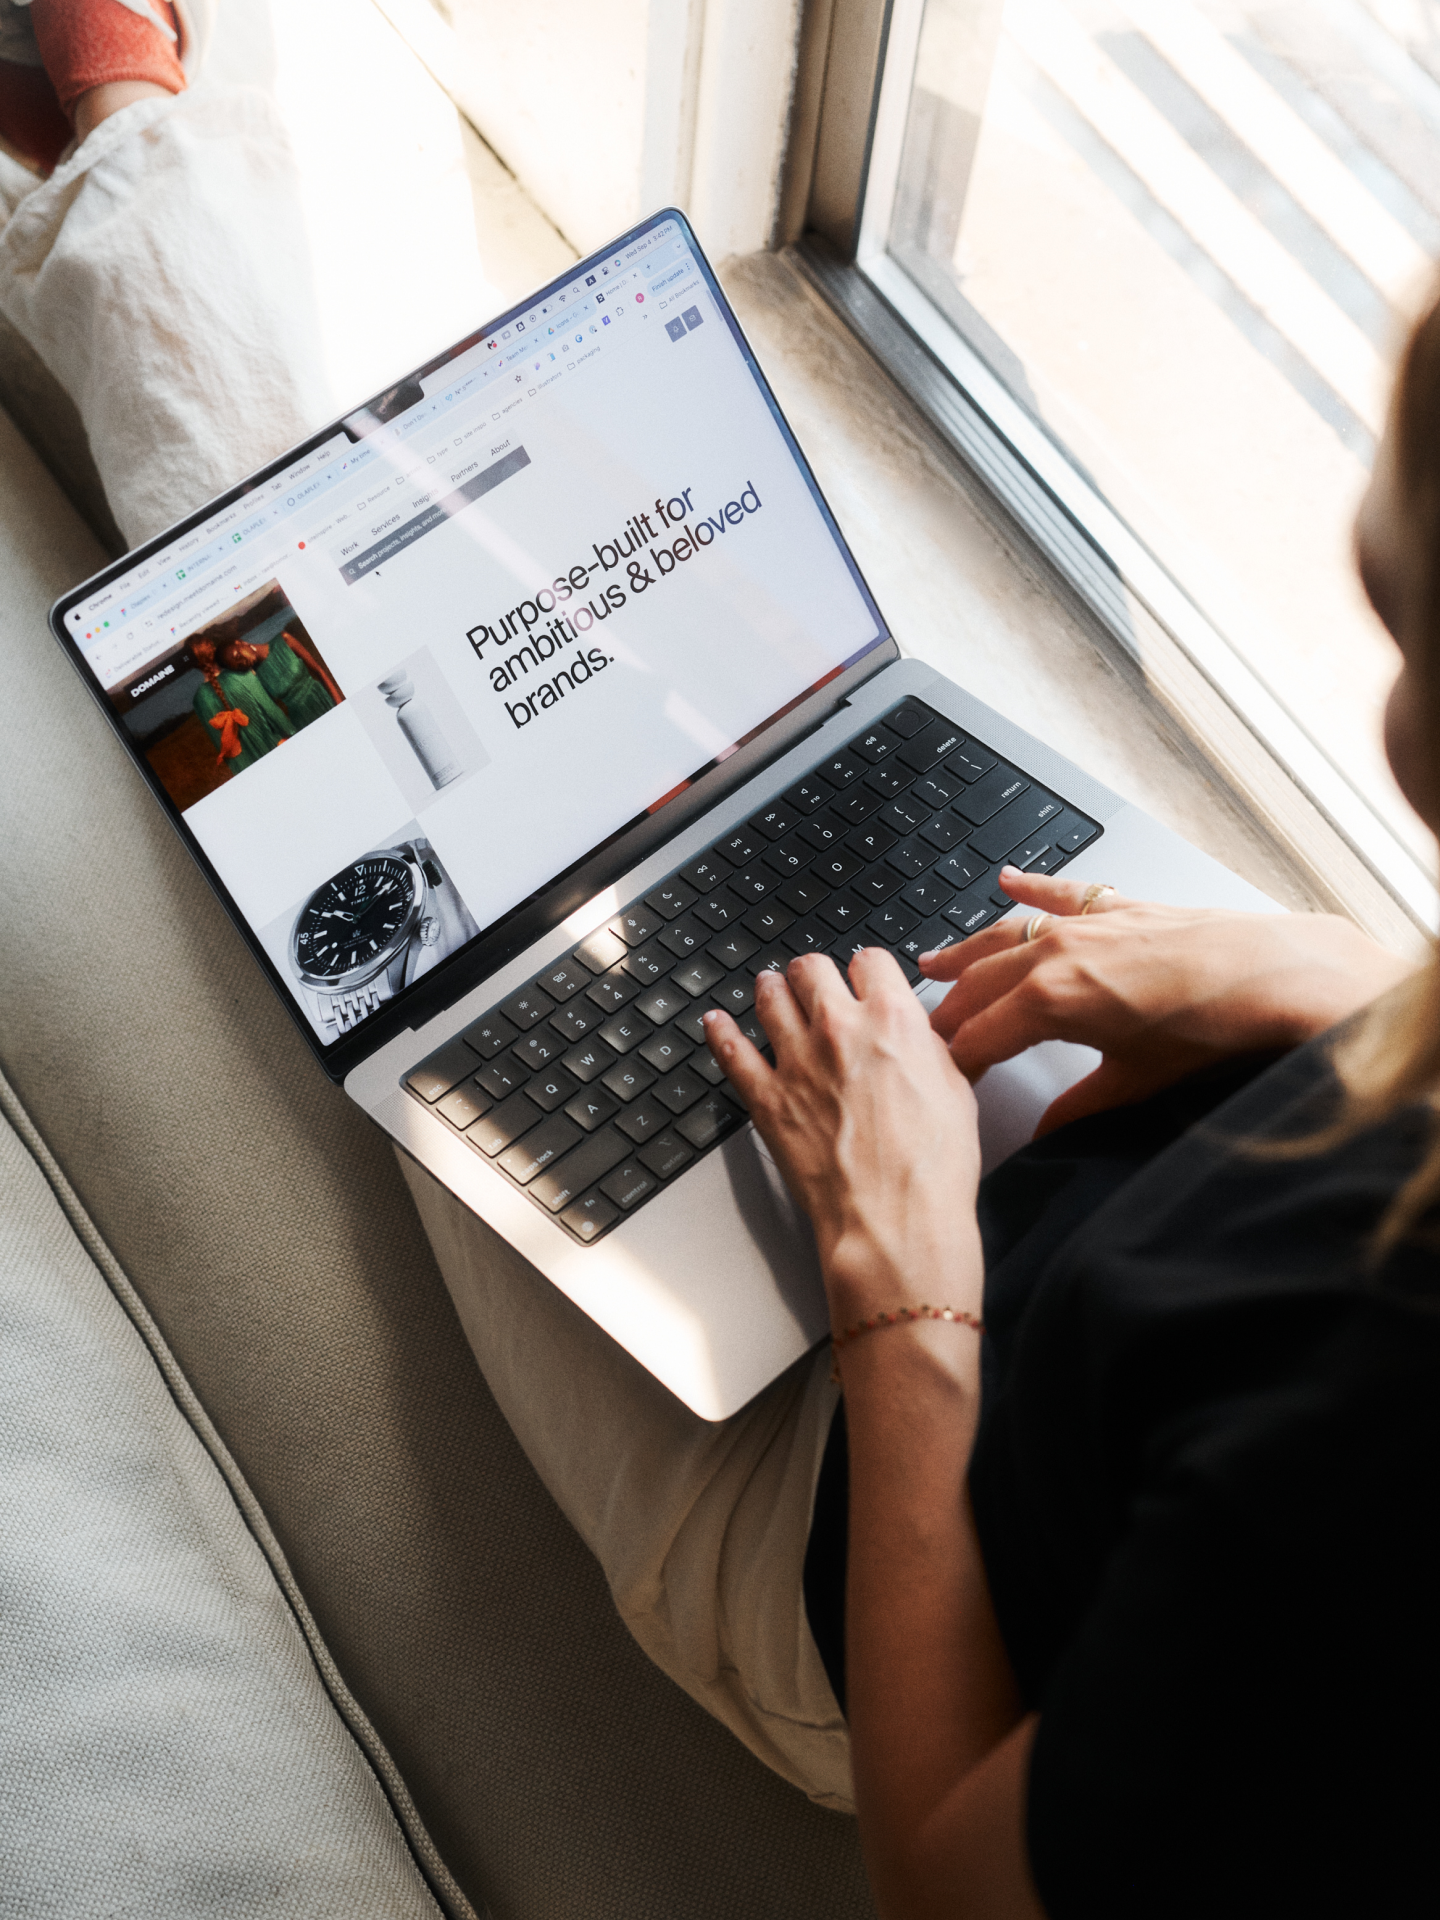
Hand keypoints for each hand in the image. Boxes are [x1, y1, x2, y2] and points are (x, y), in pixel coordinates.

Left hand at [703, 948, 983, 1325]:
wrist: (895, 1221)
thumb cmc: (931, 1169)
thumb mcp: (957, 1091)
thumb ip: (930, 1050)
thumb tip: (920, 1037)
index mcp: (892, 1020)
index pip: (870, 961)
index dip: (867, 969)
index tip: (864, 977)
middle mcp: (839, 1030)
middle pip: (812, 969)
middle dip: (814, 973)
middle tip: (814, 981)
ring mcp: (797, 1062)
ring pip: (770, 999)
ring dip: (771, 989)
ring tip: (770, 988)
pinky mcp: (767, 1099)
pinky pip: (731, 1052)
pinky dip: (721, 1032)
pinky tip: (717, 1022)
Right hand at [922, 867, 1414, 1133]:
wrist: (1275, 977)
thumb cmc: (1211, 1028)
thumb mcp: (1136, 1082)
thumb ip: (1080, 1108)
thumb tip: (1048, 1133)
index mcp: (1049, 1000)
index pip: (977, 1036)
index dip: (952, 1062)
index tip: (934, 1080)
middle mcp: (1055, 953)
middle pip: (977, 986)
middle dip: (945, 1014)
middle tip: (920, 1038)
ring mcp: (1085, 925)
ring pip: (1005, 937)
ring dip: (966, 953)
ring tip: (932, 966)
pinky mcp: (1120, 908)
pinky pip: (1061, 892)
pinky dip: (1033, 884)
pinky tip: (1010, 879)